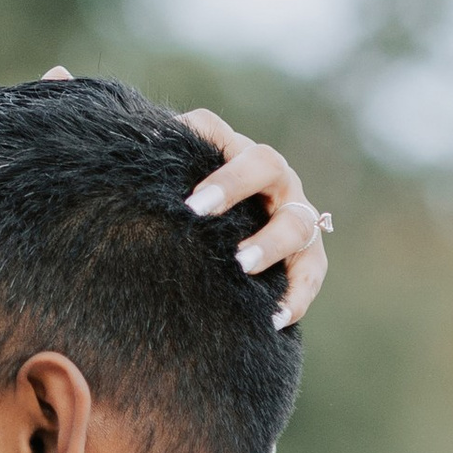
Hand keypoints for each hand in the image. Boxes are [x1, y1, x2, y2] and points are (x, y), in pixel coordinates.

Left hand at [181, 107, 330, 326]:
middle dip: (233, 186)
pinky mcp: (308, 255)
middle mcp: (272, 178)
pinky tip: (274, 319)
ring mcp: (296, 213)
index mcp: (234, 153)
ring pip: (295, 220)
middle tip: (198, 214)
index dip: (200, 149)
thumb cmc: (191, 213)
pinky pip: (310, 274)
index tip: (185, 197)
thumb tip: (141, 148)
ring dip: (269, 242)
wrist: (225, 248)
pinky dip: (296, 297)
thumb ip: (160, 164)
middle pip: (266, 164)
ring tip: (241, 265)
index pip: (216, 132)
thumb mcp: (174, 188)